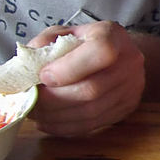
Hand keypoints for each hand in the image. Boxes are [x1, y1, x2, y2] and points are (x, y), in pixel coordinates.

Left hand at [30, 21, 144, 135]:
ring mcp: (132, 87)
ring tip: (36, 113)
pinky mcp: (128, 107)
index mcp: (114, 36)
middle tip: (31, 101)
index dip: (69, 68)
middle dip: (54, 100)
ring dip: (57, 117)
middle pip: (92, 89)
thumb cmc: (86, 43)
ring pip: (91, 111)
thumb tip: (28, 69)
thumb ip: (45, 45)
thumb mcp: (63, 33)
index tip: (43, 77)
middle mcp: (130, 61)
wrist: (120, 55)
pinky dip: (67, 127)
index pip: (100, 52)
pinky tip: (50, 122)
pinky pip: (94, 123)